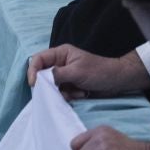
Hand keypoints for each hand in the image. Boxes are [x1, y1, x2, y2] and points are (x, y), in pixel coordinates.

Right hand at [26, 45, 149, 98]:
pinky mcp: (71, 86)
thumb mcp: (77, 72)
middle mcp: (60, 63)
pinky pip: (62, 93)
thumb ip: (57, 74)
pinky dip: (70, 96)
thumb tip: (41, 79)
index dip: (33, 71)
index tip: (34, 85)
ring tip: (78, 92)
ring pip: (53, 87)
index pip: (39, 59)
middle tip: (63, 91)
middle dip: (52, 86)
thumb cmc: (99, 71)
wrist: (117, 81)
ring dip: (64, 93)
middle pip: (43, 75)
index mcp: (61, 53)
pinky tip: (82, 94)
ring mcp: (65, 75)